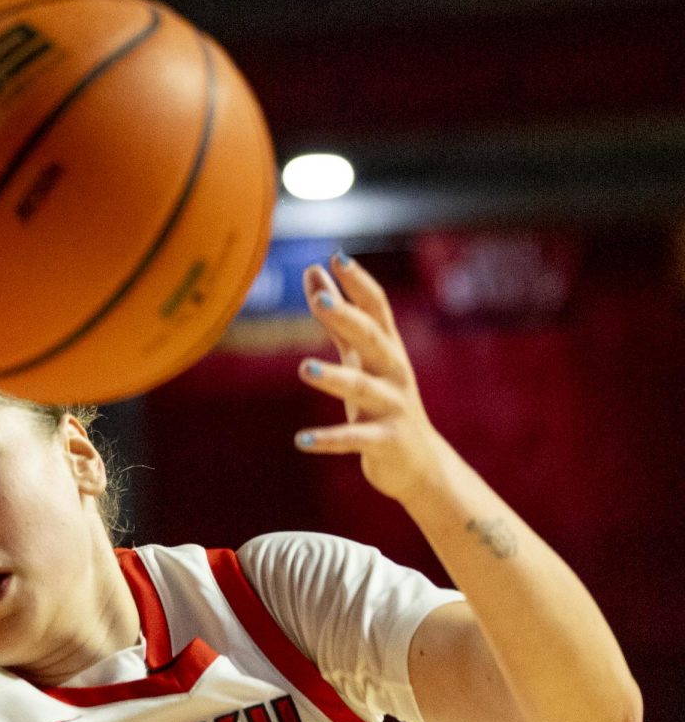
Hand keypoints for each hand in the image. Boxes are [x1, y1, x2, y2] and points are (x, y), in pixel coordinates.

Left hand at [296, 253, 445, 502]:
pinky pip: (354, 439)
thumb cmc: (383, 402)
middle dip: (349, 318)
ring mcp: (392, 407)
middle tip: (322, 300)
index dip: (359, 283)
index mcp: (388, 350)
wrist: (419, 464)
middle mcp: (394, 373)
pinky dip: (328, 440)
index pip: (377, 308)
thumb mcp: (361, 360)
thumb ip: (336, 320)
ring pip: (363, 388)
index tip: (337, 257)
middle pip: (372, 340)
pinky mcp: (385, 442)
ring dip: (333, 378)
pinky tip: (301, 441)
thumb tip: (314, 272)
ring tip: (303, 369)